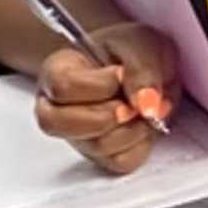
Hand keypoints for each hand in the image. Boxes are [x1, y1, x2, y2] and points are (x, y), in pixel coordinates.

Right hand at [31, 26, 175, 172]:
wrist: (151, 67)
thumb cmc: (133, 51)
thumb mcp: (141, 45)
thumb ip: (142, 70)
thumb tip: (145, 104)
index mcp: (57, 71)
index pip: (62, 87)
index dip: (98, 86)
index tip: (122, 74)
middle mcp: (58, 107)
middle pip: (58, 124)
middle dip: (106, 115)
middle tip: (133, 103)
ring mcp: (78, 136)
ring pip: (94, 146)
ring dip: (132, 129)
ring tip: (147, 109)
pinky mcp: (103, 155)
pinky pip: (120, 161)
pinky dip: (141, 144)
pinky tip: (145, 124)